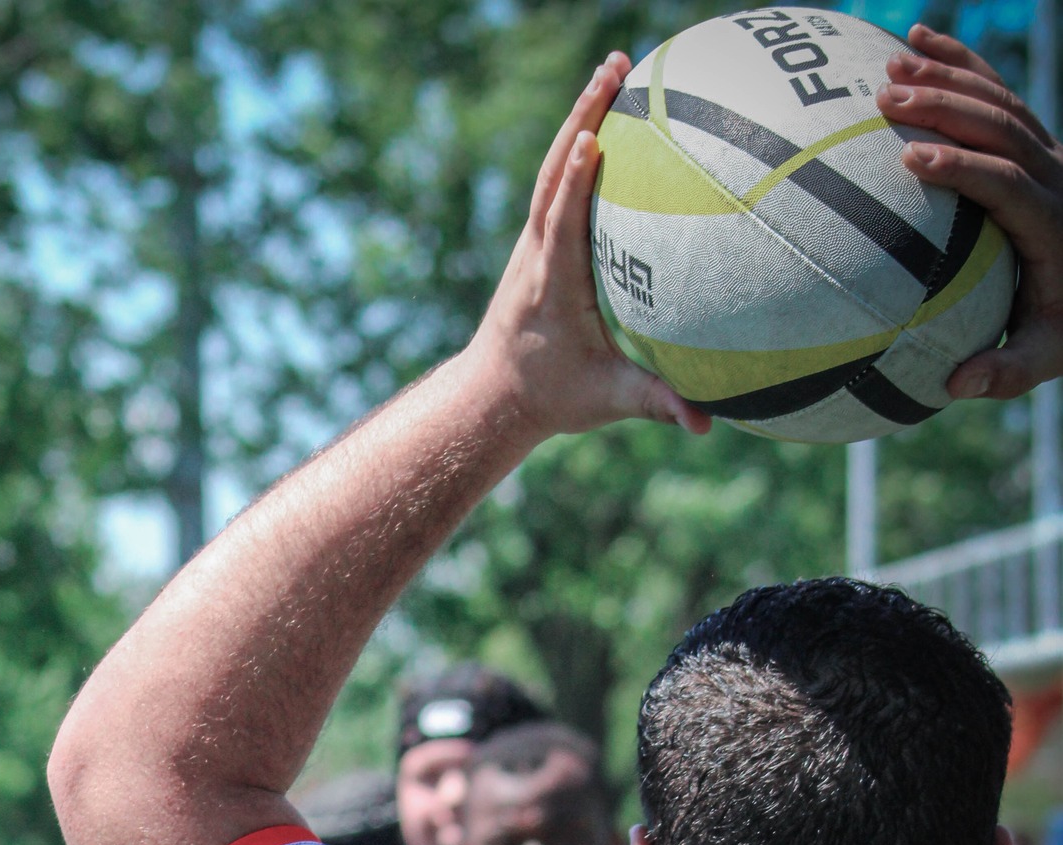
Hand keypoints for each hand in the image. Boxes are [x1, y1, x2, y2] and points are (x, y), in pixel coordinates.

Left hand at [469, 55, 709, 441]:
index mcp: (550, 286)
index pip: (560, 224)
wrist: (494, 395)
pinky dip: (582, 141)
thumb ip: (654, 404)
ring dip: (582, 114)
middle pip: (556, 172)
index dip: (575, 182)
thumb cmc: (551, 398)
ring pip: (555, 166)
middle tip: (615, 67)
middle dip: (582, 116)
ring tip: (615, 67)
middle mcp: (536, 254)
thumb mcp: (605, 401)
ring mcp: (533, 242)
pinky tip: (611, 112)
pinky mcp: (537, 240)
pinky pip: (560, 179)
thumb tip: (705, 423)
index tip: (591, 138)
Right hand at [881, 26, 1062, 398]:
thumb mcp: (1047, 358)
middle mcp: (1056, 176)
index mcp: (1054, 224)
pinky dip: (960, 64)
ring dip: (946, 78)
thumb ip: (1005, 373)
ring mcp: (1049, 150)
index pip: (1008, 185)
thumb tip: (953, 386)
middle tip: (887, 100)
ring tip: (889, 69)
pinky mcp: (1037, 139)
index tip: (913, 161)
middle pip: (1001, 127)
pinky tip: (916, 41)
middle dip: (944, 107)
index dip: (964, 169)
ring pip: (1000, 100)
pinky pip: (998, 92)